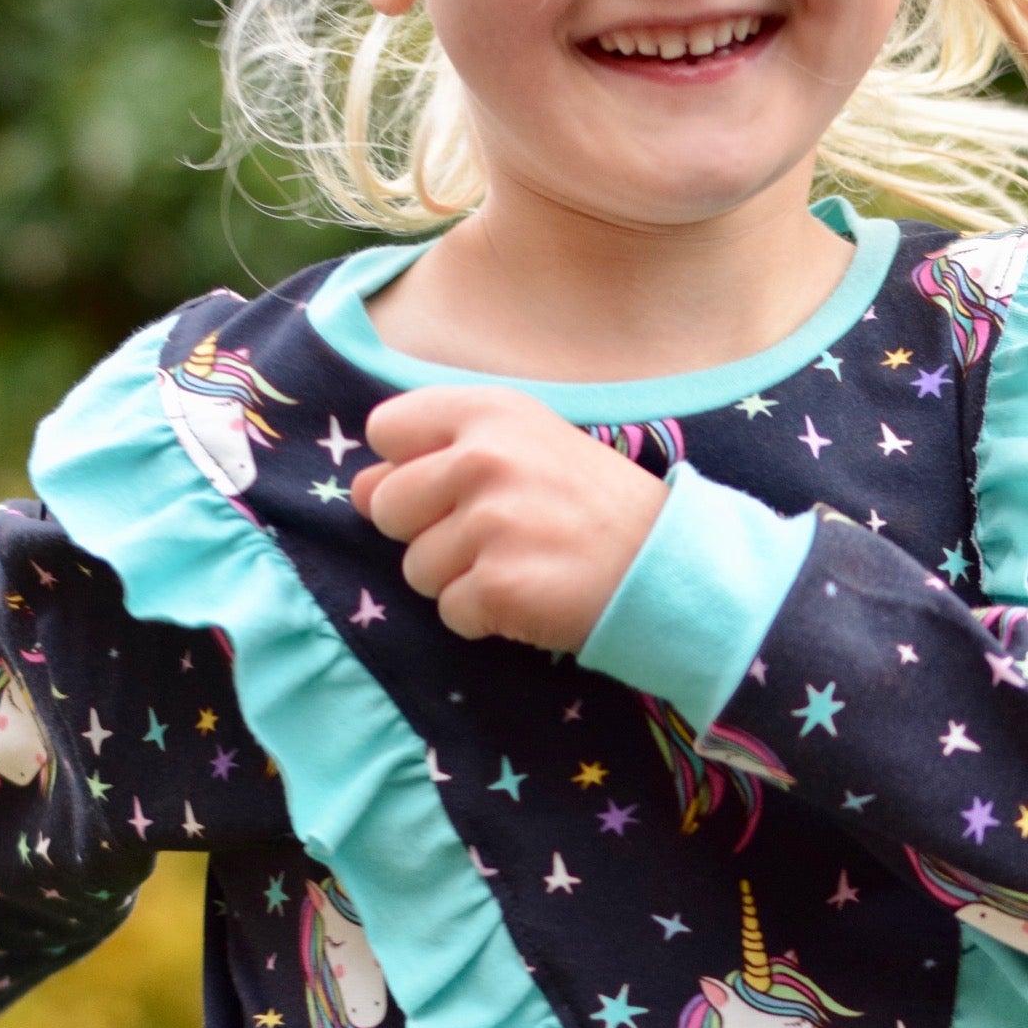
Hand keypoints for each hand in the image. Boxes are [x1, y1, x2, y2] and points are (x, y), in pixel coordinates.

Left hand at [349, 384, 666, 653]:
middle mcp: (482, 457)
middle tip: (493, 536)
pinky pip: (450, 611)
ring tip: (519, 564)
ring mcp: (488, 522)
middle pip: (385, 504)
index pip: (386, 428)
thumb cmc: (593, 506)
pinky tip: (529, 595)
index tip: (453, 485)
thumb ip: (442, 451)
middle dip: (425, 530)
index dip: (407, 464)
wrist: (668, 566)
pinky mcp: (496, 584)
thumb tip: (358, 488)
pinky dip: (484, 616)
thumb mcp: (527, 445)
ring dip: (458, 578)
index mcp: (487, 411)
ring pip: (414, 566)